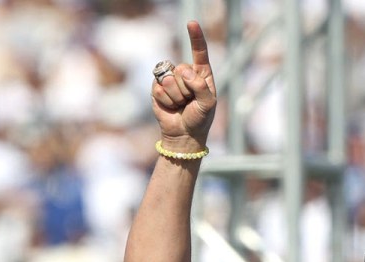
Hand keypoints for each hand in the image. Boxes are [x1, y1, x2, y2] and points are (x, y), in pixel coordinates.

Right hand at [151, 20, 216, 151]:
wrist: (184, 135)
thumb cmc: (199, 119)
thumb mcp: (208, 104)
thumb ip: (200, 87)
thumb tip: (185, 73)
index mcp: (202, 74)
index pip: (199, 52)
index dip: (195, 37)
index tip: (191, 23)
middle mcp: (186, 73)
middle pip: (182, 69)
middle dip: (186, 89)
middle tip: (189, 101)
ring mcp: (170, 80)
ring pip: (169, 79)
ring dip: (176, 96)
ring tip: (180, 104)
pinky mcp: (157, 88)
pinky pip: (158, 88)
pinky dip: (166, 100)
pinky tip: (171, 106)